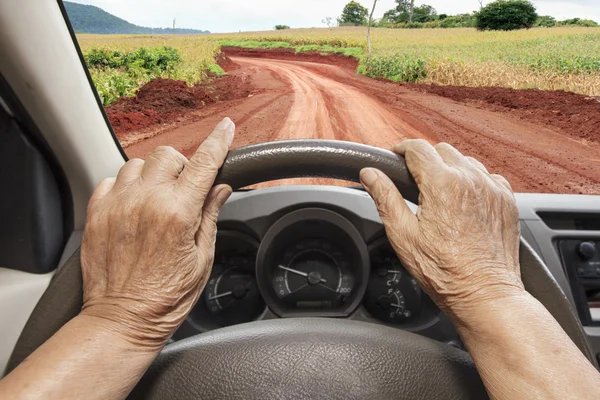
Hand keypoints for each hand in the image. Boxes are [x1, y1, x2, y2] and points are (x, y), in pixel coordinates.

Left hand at [80, 118, 234, 348]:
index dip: (218, 142)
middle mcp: (146, 202)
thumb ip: (209, 216)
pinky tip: (133, 207)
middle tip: (184, 189)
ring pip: (137, 163)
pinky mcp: (97, 214)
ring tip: (155, 199)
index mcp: (178, 213)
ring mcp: (118, 206)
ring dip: (152, 175)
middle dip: (181, 166)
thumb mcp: (201, 259)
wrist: (122, 321)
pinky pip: (110, 180)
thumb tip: (220, 189)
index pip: (203, 164)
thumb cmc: (165, 298)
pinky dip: (125, 186)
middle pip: (167, 156)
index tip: (226, 128)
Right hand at [360, 140, 524, 323]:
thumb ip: (385, 198)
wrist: (484, 293)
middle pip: (442, 150)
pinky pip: (487, 176)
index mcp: (442, 184)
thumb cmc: (444, 271)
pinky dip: (473, 181)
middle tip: (414, 181)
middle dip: (425, 160)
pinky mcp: (506, 200)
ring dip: (450, 169)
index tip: (395, 157)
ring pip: (466, 161)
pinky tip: (463, 202)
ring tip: (439, 194)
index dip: (401, 149)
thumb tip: (370, 174)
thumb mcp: (403, 235)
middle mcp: (471, 179)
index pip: (417, 148)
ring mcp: (492, 188)